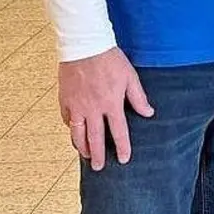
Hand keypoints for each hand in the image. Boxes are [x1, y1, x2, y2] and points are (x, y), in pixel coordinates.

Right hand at [58, 46, 153, 170]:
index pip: (118, 132)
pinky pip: (68, 120)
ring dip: (82, 147)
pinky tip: (75, 134)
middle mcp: (93, 109)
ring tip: (86, 156)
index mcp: (111, 104)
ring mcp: (76, 106)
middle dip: (99, 155)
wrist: (84, 45)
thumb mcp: (130, 77)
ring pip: (78, 133)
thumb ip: (139, 98)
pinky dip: (71, 129)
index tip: (124, 159)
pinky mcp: (65, 100)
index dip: (122, 147)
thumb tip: (149, 113)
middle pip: (95, 138)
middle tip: (100, 168)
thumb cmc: (110, 59)